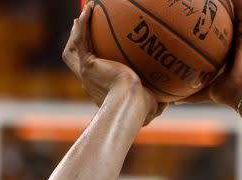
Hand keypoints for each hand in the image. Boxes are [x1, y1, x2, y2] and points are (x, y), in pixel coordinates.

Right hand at [62, 3, 166, 124]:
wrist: (130, 104)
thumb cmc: (142, 108)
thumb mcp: (152, 106)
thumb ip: (158, 102)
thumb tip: (169, 100)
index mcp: (100, 92)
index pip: (94, 75)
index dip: (94, 64)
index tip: (100, 56)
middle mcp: (89, 82)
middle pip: (75, 62)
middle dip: (77, 46)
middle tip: (82, 32)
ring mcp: (86, 73)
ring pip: (72, 50)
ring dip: (76, 33)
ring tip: (82, 16)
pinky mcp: (88, 64)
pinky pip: (80, 40)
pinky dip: (82, 25)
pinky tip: (89, 9)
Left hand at [176, 0, 241, 111]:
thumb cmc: (228, 94)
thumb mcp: (204, 91)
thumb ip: (190, 94)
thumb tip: (173, 101)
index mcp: (229, 53)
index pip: (217, 37)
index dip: (208, 28)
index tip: (195, 19)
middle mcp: (237, 41)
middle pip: (224, 21)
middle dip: (214, 10)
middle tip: (202, 2)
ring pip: (233, 11)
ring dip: (225, 1)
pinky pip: (241, 10)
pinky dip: (235, 0)